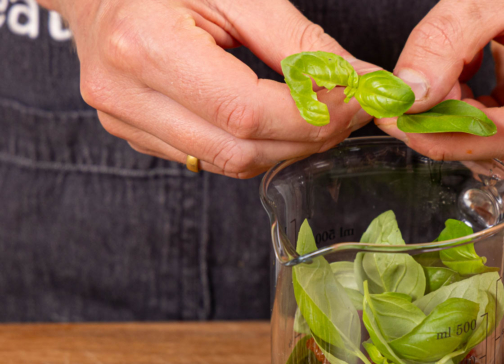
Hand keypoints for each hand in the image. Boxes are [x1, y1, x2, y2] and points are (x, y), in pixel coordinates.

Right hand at [44, 0, 374, 177]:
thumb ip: (298, 42)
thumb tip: (359, 79)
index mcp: (145, 46)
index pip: (246, 113)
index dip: (311, 116)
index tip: (356, 101)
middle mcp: (125, 94)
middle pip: (240, 150)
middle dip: (308, 137)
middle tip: (350, 111)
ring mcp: (125, 121)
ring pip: (229, 164)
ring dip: (286, 147)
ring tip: (321, 115)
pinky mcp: (135, 134)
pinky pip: (210, 159)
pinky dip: (254, 147)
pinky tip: (278, 122)